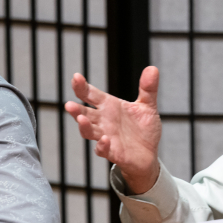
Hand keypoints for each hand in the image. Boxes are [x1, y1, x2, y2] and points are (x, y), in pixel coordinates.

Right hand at [64, 66, 161, 193]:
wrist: (149, 154)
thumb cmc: (143, 129)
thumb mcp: (148, 106)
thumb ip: (148, 89)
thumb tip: (153, 68)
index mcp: (109, 107)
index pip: (91, 95)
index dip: (82, 87)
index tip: (76, 77)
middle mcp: (103, 121)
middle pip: (84, 113)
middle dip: (76, 109)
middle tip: (69, 104)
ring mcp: (106, 137)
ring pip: (89, 132)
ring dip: (84, 126)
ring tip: (81, 119)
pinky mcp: (113, 152)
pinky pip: (103, 150)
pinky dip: (102, 145)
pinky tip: (104, 140)